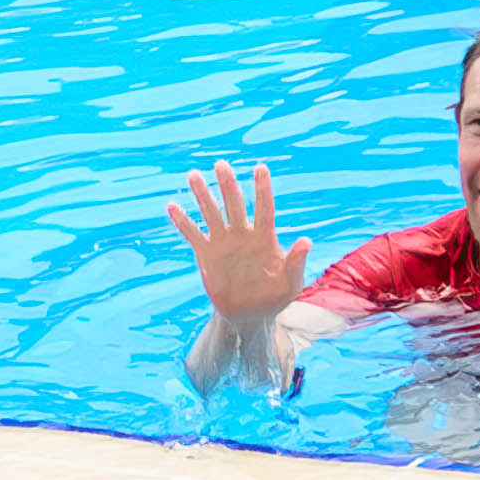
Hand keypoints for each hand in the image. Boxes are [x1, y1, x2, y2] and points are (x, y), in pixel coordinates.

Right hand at [170, 160, 308, 334]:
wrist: (249, 315)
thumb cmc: (274, 298)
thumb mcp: (290, 283)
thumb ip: (296, 262)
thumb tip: (306, 240)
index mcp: (264, 238)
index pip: (264, 208)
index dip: (262, 189)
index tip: (260, 168)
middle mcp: (242, 235)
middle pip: (234, 204)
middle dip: (227, 185)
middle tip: (221, 165)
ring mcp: (223, 243)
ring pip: (211, 213)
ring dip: (203, 195)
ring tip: (193, 175)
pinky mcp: (206, 254)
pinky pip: (193, 234)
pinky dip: (183, 222)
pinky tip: (172, 206)